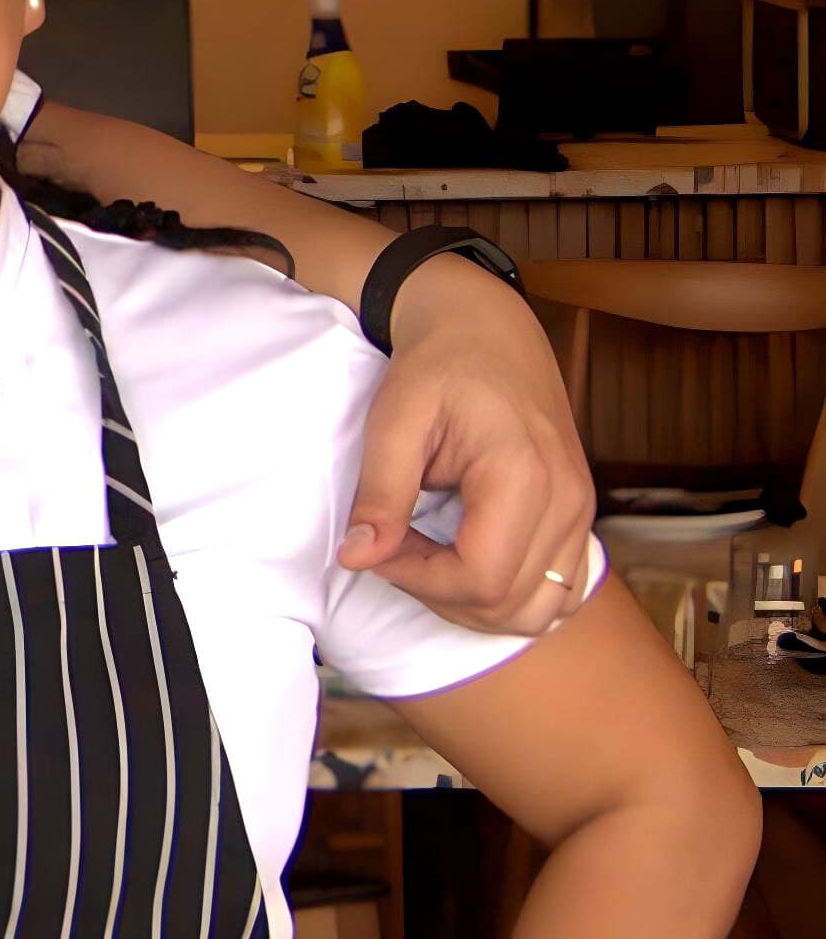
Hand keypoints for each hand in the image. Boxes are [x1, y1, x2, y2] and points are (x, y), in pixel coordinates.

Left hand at [341, 254, 595, 635]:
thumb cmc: (438, 366)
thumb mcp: (394, 420)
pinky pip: (559, 590)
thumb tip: (357, 557)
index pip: (480, 580)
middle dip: (440, 593)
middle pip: (510, 604)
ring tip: (429, 554)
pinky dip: (510, 595)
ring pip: (540, 610)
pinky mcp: (579, 516)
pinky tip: (465, 558)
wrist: (488, 328)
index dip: (418, 580)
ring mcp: (582, 513)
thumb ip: (380, 493)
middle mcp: (568, 502)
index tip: (378, 547)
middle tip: (397, 546)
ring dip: (476, 603)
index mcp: (524, 476)